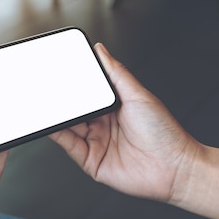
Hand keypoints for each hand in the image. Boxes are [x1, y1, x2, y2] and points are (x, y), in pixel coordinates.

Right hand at [50, 43, 200, 202]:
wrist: (174, 168)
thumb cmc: (165, 133)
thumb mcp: (138, 95)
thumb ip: (116, 73)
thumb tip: (101, 50)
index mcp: (115, 107)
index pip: (87, 92)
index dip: (73, 83)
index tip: (58, 71)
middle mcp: (104, 124)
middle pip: (75, 109)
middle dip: (60, 99)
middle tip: (46, 86)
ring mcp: (97, 142)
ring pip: (68, 126)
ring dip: (56, 116)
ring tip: (43, 103)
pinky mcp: (91, 161)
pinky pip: (69, 145)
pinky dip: (57, 134)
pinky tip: (50, 124)